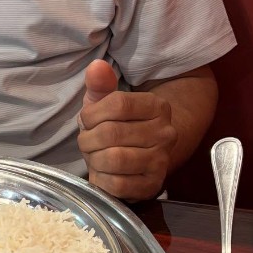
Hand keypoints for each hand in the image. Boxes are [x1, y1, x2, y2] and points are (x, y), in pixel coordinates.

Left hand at [76, 60, 176, 201]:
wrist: (137, 159)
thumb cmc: (115, 126)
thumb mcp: (105, 102)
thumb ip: (100, 84)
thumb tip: (96, 66)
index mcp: (157, 106)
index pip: (118, 104)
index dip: (92, 114)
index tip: (87, 121)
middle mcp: (166, 133)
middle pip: (111, 133)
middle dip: (89, 140)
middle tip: (88, 142)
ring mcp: (162, 161)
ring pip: (114, 159)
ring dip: (95, 159)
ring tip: (96, 156)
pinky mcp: (153, 186)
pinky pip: (117, 185)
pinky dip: (102, 180)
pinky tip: (104, 173)